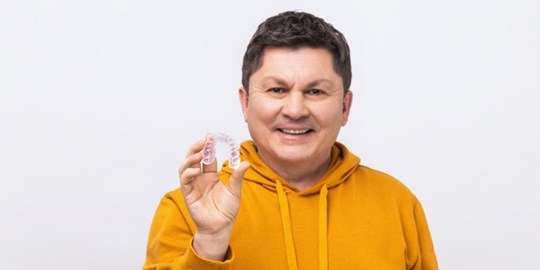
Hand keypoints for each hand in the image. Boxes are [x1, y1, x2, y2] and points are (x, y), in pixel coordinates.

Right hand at [178, 137, 249, 259]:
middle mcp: (200, 179)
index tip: (211, 135)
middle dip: (197, 147)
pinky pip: (184, 180)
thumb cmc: (226, 211)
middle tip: (204, 140)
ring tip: (199, 154)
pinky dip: (188, 173)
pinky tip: (196, 169)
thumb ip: (237, 177)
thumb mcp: (235, 191)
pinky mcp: (188, 194)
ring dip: (190, 158)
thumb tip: (246, 163)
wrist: (220, 227)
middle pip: (194, 158)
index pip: (208, 157)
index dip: (208, 146)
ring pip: (186, 167)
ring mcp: (193, 185)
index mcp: (210, 176)